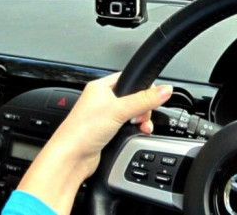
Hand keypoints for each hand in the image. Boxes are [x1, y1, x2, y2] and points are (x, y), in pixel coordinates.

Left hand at [17, 73, 172, 214]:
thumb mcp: (119, 110)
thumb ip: (144, 99)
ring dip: (140, 120)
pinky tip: (137, 133)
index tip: (152, 97)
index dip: (142, 87)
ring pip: (132, 113)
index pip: (128, 78)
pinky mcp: (107, 131)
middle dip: (143, 108)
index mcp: (100, 87)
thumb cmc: (82, 130)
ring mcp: (104, 117)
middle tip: (142, 116)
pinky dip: (135, 130)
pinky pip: (127, 126)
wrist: (71, 158)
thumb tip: (165, 90)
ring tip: (140, 126)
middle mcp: (101, 100)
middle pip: (133, 98)